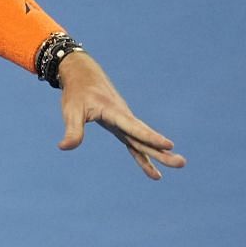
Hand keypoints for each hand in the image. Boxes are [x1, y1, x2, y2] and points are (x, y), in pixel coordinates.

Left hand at [55, 51, 186, 179]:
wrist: (83, 75)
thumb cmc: (77, 92)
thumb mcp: (71, 110)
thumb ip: (72, 130)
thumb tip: (64, 147)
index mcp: (115, 112)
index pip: (135, 128)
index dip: (151, 137)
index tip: (169, 145)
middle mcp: (125, 117)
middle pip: (146, 138)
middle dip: (162, 151)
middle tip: (182, 163)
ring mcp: (125, 122)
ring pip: (144, 141)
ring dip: (158, 154)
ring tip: (179, 164)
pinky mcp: (121, 126)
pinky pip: (135, 143)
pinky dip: (143, 156)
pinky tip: (153, 171)